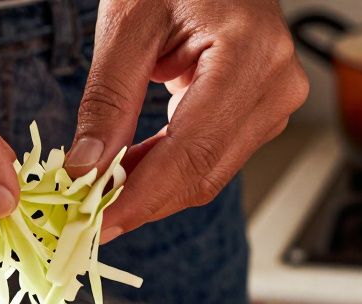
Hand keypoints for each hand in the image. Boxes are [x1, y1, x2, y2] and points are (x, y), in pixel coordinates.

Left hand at [64, 0, 307, 240]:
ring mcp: (274, 101)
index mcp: (249, 56)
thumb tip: (87, 167)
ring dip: (151, 190)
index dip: (142, 197)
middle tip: (86, 218)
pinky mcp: (261, 111)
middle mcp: (275, 84)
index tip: (97, 223)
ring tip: (99, 191)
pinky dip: (165, 170)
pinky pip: (211, 157)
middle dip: (142, 202)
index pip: (192, 151)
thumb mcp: (128, 23)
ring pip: (207, 174)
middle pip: (203, 173)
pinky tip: (127, 171)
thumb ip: (108, 99)